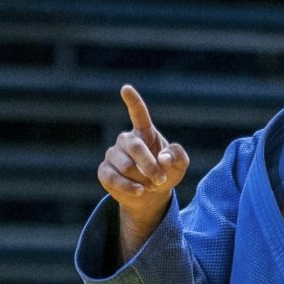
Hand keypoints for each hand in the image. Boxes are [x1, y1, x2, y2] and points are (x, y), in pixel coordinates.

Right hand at [98, 85, 188, 223]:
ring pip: (126, 166)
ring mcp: (113, 154)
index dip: (133, 101)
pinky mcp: (104, 171)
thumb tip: (163, 158)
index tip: (126, 88)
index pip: (138, 114)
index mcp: (145, 133)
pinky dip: (129, 187)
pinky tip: (139, 191)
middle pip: (135, 147)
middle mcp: (126, 140)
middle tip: (160, 179)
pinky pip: (114, 178)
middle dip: (150, 166)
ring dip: (142, 179)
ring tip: (150, 185)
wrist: (150, 195)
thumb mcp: (179, 165)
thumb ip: (177, 156)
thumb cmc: (165, 173)